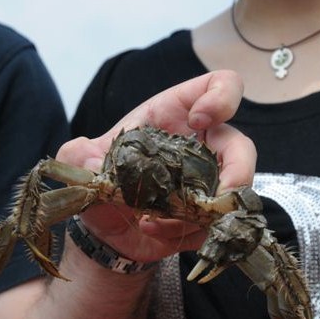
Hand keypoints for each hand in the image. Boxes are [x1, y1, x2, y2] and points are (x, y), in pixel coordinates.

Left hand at [56, 70, 255, 262]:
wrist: (105, 229)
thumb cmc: (101, 182)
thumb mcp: (80, 160)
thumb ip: (76, 155)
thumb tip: (94, 166)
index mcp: (175, 115)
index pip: (221, 86)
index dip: (222, 98)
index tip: (198, 121)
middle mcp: (200, 146)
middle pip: (242, 147)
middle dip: (237, 172)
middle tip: (213, 197)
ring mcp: (208, 183)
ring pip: (235, 193)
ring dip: (202, 213)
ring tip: (161, 219)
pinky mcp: (207, 216)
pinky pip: (214, 225)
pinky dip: (185, 232)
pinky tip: (153, 229)